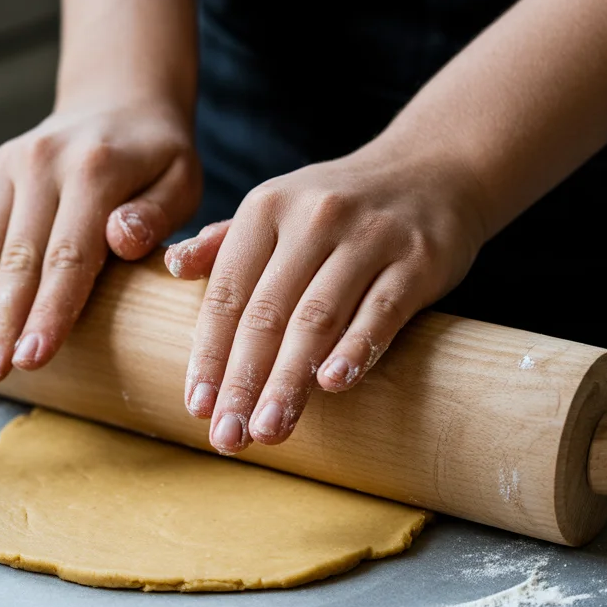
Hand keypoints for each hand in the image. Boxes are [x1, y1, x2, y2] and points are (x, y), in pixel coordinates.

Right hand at [0, 100, 199, 384]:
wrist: (118, 101)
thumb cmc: (156, 156)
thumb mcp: (180, 178)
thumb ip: (156, 213)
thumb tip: (122, 240)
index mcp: (94, 170)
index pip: (68, 255)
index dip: (48, 311)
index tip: (33, 359)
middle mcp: (42, 163)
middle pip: (17, 257)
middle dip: (1, 321)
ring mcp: (8, 164)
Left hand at [165, 147, 485, 453]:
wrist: (433, 168)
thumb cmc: (341, 204)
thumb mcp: (278, 208)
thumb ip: (226, 243)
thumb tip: (172, 266)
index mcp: (265, 209)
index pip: (226, 293)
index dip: (208, 354)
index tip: (197, 407)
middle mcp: (312, 218)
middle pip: (267, 313)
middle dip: (243, 381)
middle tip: (228, 438)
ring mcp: (368, 237)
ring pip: (318, 318)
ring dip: (289, 380)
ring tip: (269, 429)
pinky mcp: (417, 259)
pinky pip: (381, 310)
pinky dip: (357, 348)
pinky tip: (334, 385)